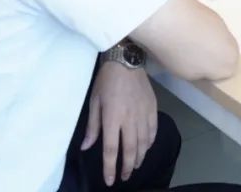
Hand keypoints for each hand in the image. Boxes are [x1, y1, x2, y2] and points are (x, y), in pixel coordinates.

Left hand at [81, 61, 159, 185]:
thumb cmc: (106, 81)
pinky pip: (153, 129)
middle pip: (130, 149)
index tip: (110, 180)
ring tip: (134, 166)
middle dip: (127, 167)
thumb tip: (87, 147)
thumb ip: (92, 127)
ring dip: (139, 157)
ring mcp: (143, 113)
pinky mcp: (152, 107)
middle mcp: (130, 119)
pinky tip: (146, 147)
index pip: (112, 149)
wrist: (126, 61)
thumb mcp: (94, 102)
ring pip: (144, 142)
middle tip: (124, 177)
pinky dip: (150, 142)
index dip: (110, 167)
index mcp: (112, 118)